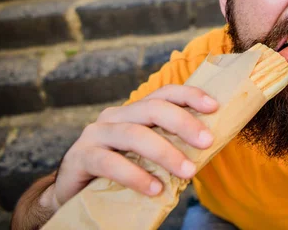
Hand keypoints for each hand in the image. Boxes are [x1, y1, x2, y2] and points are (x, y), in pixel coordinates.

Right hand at [53, 85, 218, 207]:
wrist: (74, 192)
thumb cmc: (121, 172)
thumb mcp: (148, 156)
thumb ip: (170, 146)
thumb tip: (209, 147)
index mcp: (134, 111)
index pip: (164, 94)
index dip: (189, 96)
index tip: (214, 107)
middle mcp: (115, 116)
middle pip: (152, 109)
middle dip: (183, 123)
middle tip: (207, 142)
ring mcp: (96, 134)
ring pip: (135, 135)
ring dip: (166, 153)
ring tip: (189, 172)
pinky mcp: (81, 157)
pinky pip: (110, 163)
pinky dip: (136, 176)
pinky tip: (155, 189)